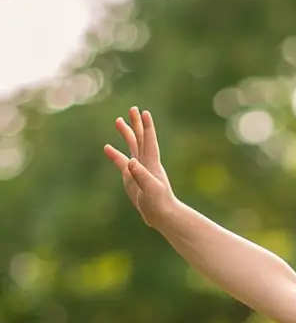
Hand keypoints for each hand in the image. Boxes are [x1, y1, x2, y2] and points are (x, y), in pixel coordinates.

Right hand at [105, 107, 179, 229]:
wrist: (160, 213)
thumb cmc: (159, 202)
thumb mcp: (150, 189)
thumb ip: (141, 175)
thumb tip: (131, 162)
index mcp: (151, 163)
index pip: (149, 141)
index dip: (147, 127)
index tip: (144, 112)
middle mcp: (146, 162)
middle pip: (140, 138)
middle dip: (136, 123)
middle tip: (133, 108)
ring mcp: (138, 168)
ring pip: (132, 146)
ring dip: (126, 134)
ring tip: (118, 120)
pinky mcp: (130, 177)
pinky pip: (121, 161)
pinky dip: (115, 154)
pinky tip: (107, 147)